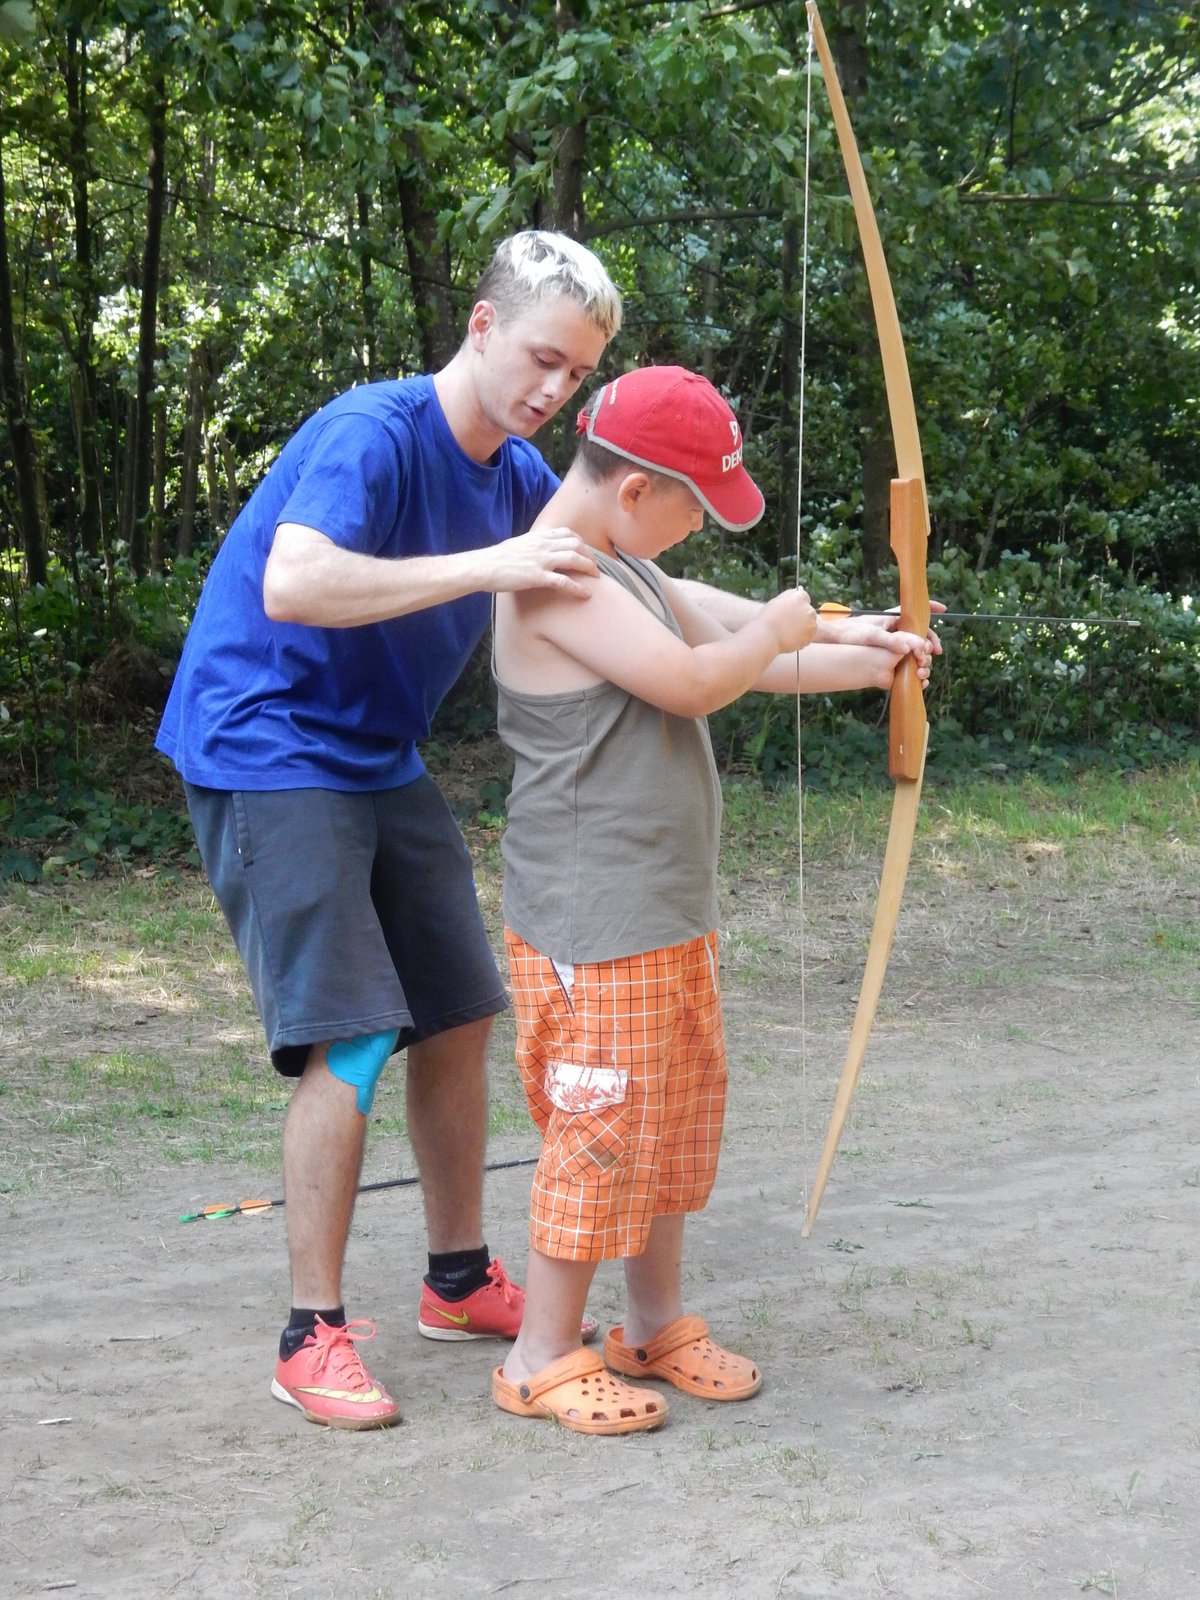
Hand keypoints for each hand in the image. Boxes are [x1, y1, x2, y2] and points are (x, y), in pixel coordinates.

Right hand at [483, 525, 598, 598]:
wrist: (482, 567)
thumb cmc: (495, 559)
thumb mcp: (516, 545)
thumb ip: (531, 546)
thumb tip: (536, 551)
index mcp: (537, 537)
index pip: (567, 533)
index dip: (581, 542)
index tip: (586, 551)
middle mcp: (542, 545)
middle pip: (576, 545)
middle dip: (590, 556)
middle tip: (595, 567)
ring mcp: (541, 560)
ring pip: (574, 559)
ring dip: (589, 568)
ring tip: (596, 578)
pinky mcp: (537, 577)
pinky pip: (564, 582)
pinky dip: (578, 588)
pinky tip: (585, 594)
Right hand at [762, 587, 817, 653]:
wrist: (767, 636)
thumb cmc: (768, 618)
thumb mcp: (777, 600)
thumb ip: (790, 595)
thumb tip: (800, 589)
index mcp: (800, 597)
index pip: (804, 597)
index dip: (796, 605)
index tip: (790, 611)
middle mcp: (808, 608)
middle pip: (808, 610)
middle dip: (801, 616)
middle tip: (787, 623)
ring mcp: (811, 622)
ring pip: (810, 623)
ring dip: (803, 626)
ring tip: (788, 631)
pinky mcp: (811, 634)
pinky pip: (809, 634)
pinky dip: (803, 636)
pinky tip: (791, 637)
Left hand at [822, 610, 942, 669]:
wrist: (835, 643)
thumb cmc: (851, 634)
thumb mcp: (871, 636)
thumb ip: (890, 641)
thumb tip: (909, 648)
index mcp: (893, 620)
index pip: (915, 611)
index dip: (930, 608)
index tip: (943, 608)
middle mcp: (895, 631)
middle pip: (920, 634)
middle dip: (929, 643)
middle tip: (935, 653)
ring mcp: (892, 644)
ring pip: (915, 650)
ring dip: (923, 660)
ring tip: (923, 672)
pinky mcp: (888, 658)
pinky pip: (906, 662)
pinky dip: (914, 670)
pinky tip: (919, 680)